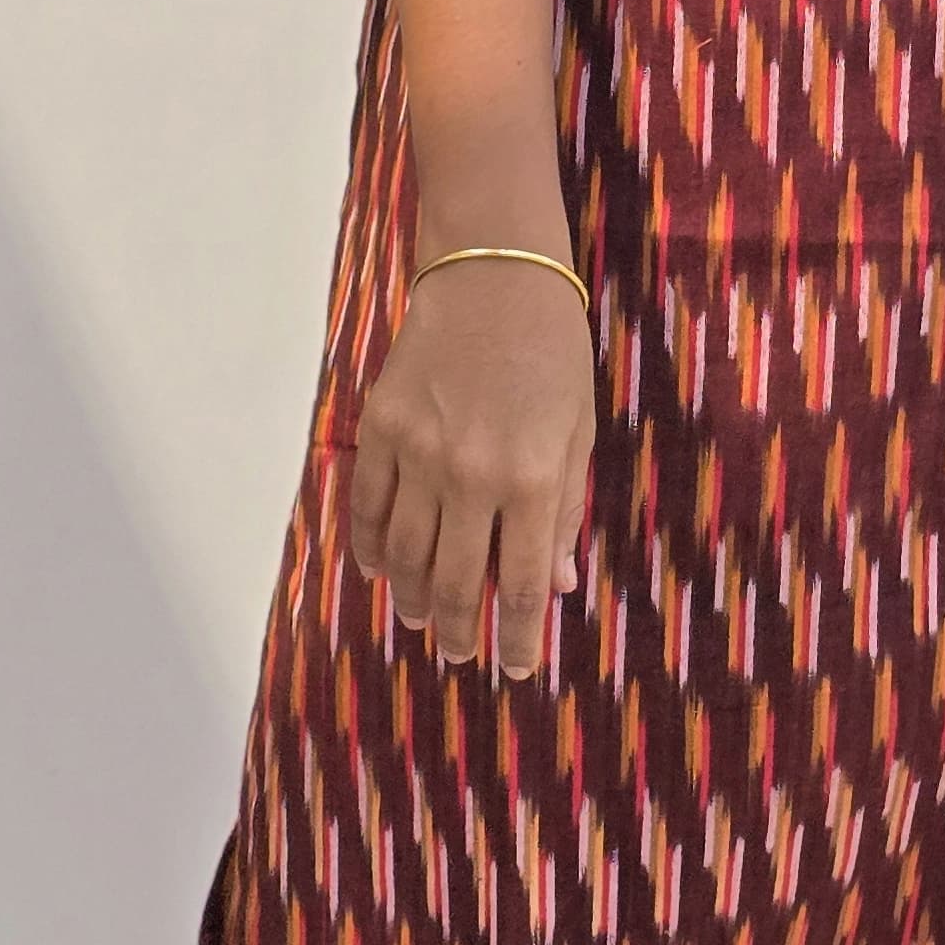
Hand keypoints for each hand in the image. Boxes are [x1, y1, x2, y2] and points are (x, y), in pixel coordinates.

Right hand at [349, 253, 597, 674]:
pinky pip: (367, 507)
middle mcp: (470, 475)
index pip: (523, 585)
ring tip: (418, 618)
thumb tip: (558, 584)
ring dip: (411, 597)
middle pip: (455, 582)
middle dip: (458, 629)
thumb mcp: (577, 433)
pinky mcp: (379, 428)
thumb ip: (562, 510)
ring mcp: (418, 453)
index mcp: (531, 479)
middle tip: (458, 652)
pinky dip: (370, 546)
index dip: (519, 636)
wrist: (493, 277)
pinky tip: (379, 569)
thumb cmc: (553, 353)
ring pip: (405, 555)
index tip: (515, 667)